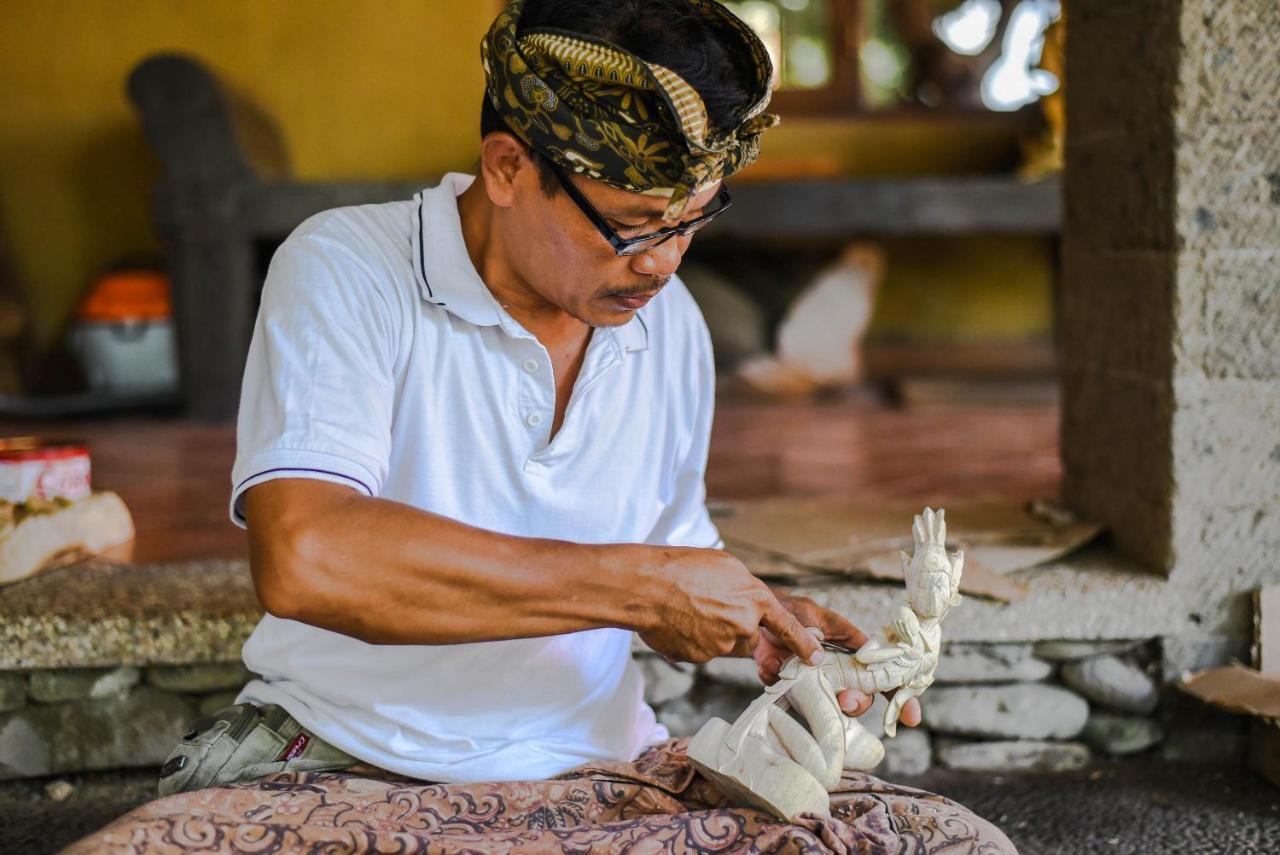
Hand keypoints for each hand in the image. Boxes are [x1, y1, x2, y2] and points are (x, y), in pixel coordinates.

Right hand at [635, 547, 822, 666]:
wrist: (646, 587)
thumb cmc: (683, 568)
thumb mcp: (726, 565)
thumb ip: (746, 588)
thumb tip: (750, 605)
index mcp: (754, 599)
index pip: (787, 626)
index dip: (803, 643)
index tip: (816, 657)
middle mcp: (742, 625)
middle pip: (747, 634)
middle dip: (733, 624)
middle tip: (706, 603)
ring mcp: (720, 645)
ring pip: (722, 642)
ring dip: (710, 631)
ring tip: (685, 608)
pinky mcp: (699, 658)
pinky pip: (701, 650)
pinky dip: (691, 639)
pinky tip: (676, 621)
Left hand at [753, 593, 919, 726]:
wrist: (752, 621)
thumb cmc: (786, 612)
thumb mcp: (805, 614)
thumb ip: (811, 630)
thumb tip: (816, 648)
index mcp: (850, 648)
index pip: (882, 671)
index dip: (899, 693)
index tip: (911, 717)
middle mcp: (838, 670)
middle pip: (860, 696)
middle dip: (858, 703)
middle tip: (846, 701)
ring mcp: (816, 684)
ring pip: (833, 707)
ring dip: (829, 707)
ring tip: (817, 696)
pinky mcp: (791, 692)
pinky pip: (795, 702)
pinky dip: (786, 693)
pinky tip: (774, 675)